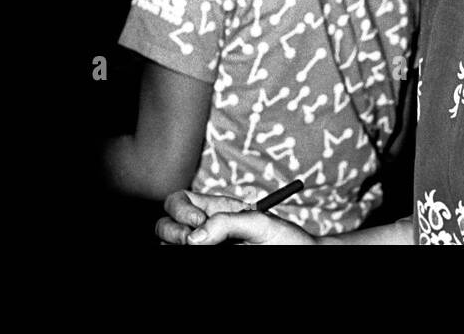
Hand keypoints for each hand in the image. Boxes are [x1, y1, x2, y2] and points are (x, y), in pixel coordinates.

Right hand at [156, 190, 316, 244]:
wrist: (297, 257)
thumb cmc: (284, 239)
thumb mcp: (259, 222)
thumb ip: (227, 222)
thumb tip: (194, 237)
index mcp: (215, 210)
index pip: (181, 200)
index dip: (181, 208)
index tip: (198, 220)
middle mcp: (205, 230)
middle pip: (166, 225)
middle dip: (172, 230)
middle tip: (191, 242)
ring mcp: (204, 248)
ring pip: (167, 247)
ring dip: (173, 246)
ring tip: (199, 251)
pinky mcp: (206, 263)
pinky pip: (182, 260)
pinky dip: (182, 257)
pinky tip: (199, 255)